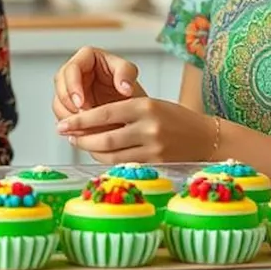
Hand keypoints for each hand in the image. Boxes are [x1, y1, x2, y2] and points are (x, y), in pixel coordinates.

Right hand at [52, 47, 145, 123]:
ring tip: (86, 125)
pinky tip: (83, 131)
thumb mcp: (130, 75)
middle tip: (82, 115)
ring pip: (58, 102)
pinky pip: (63, 115)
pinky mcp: (69, 106)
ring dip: (70, 115)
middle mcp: (75, 71)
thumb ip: (126, 74)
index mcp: (87, 57)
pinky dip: (71, 125)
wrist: (130, 107)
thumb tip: (124, 86)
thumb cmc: (127, 85)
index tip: (81, 102)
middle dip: (69, 103)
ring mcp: (70, 89)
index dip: (73, 86)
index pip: (72, 69)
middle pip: (60, 85)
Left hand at [56, 97, 216, 163]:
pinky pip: (124, 165)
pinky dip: (107, 160)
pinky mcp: (157, 164)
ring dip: (91, 151)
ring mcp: (153, 148)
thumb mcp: (150, 104)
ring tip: (81, 144)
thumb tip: (86, 121)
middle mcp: (149, 127)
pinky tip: (99, 154)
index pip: (104, 114)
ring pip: (112, 155)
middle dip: (82, 139)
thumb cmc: (174, 118)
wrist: (206, 138)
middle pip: (105, 138)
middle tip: (67, 135)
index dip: (80, 120)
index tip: (63, 123)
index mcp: (145, 106)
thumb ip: (122, 112)